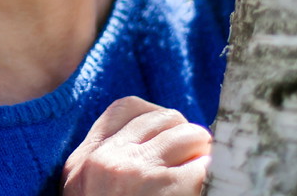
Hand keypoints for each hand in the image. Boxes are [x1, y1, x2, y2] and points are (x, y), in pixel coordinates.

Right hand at [62, 96, 210, 194]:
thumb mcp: (82, 192)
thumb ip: (104, 163)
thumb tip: (146, 144)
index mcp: (83, 161)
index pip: (124, 109)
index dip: (154, 115)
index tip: (168, 133)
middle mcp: (108, 160)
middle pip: (162, 118)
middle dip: (184, 134)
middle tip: (196, 155)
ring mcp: (139, 172)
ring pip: (188, 135)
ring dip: (203, 152)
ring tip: (207, 170)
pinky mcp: (170, 189)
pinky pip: (206, 166)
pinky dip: (214, 172)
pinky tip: (213, 183)